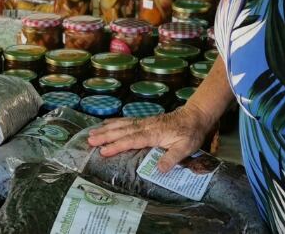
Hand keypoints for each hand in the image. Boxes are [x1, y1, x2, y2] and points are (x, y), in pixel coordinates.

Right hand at [87, 104, 214, 172]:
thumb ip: (172, 158)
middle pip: (122, 131)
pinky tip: (106, 124)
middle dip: (105, 136)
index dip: (117, 145)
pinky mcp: (145, 121)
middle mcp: (146, 126)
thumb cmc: (190, 133)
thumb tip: (159, 169)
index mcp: (153, 134)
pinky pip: (126, 121)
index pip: (132, 140)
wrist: (195, 116)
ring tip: (91, 133)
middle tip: (89, 141)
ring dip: (106, 129)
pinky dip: (115, 122)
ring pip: (122, 125)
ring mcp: (144, 122)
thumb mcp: (186, 148)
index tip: (103, 151)